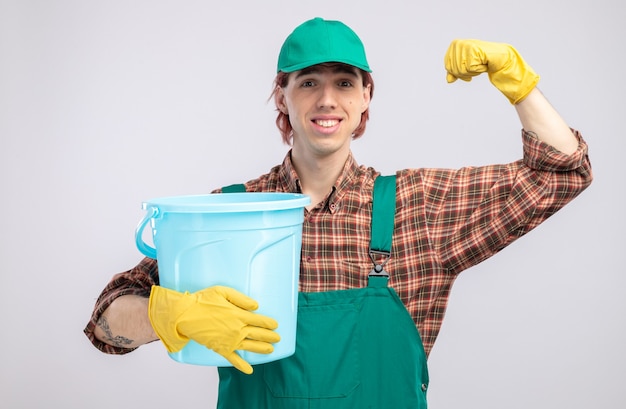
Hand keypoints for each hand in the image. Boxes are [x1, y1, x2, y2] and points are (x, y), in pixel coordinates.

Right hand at [148, 285, 279, 373]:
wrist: (185, 315)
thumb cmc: (202, 301)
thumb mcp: (222, 292)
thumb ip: (241, 299)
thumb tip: (256, 306)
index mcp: (238, 314)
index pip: (258, 320)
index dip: (268, 323)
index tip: (275, 325)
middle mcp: (236, 329)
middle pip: (257, 334)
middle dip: (269, 336)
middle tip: (277, 338)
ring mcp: (229, 340)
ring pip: (250, 346)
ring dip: (261, 349)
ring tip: (270, 350)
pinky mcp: (220, 348)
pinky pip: (233, 359)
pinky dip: (241, 365)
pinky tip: (249, 370)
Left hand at [444, 39, 539, 103]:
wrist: (500, 58)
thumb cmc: (482, 61)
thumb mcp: (466, 68)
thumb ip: (455, 73)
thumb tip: (448, 81)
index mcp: (454, 45)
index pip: (448, 67)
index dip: (457, 73)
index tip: (468, 69)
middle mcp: (458, 43)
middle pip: (454, 70)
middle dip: (466, 73)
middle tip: (477, 66)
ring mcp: (465, 46)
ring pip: (461, 70)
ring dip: (473, 71)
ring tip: (481, 63)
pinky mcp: (473, 51)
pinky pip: (470, 69)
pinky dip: (478, 69)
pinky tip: (484, 62)